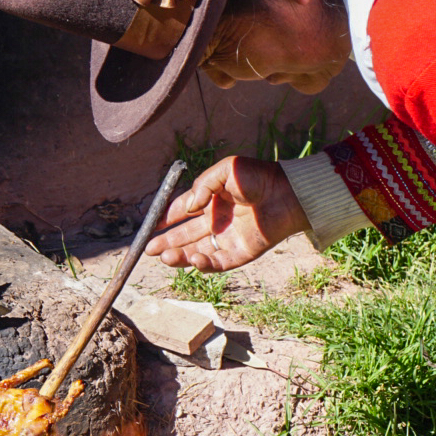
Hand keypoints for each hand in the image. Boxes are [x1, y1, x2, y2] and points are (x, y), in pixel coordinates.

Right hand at [144, 156, 308, 271]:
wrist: (287, 193)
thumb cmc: (258, 176)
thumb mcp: (225, 171)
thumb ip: (202, 186)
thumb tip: (188, 207)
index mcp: (212, 200)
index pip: (184, 212)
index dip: (167, 219)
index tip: (151, 226)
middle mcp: (218, 221)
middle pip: (186, 235)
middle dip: (167, 242)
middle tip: (148, 248)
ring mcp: (229, 238)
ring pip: (198, 252)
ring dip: (180, 256)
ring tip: (163, 257)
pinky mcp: (241, 252)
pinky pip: (219, 263)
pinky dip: (204, 265)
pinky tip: (192, 260)